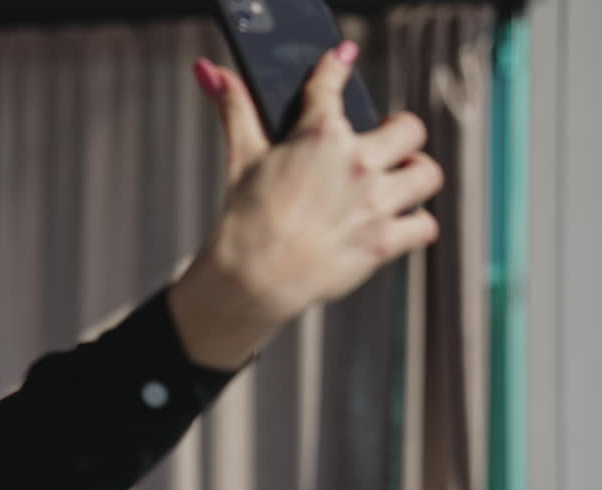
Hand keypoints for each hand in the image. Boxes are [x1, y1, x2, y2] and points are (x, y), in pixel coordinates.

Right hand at [168, 42, 443, 369]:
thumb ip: (236, 110)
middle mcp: (357, 164)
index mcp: (320, 135)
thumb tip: (214, 73)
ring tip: (396, 184)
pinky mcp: (384, 241)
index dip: (336, 68)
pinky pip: (425, 225)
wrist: (253, 277)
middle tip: (383, 145)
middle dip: (398, 134)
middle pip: (409, 128)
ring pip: (427, 174)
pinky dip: (414, 225)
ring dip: (414, 176)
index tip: (342, 60)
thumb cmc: (246, 218)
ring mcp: (375, 203)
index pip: (332, 86)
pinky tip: (394, 224)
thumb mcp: (242, 156)